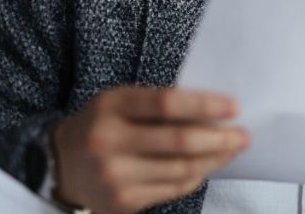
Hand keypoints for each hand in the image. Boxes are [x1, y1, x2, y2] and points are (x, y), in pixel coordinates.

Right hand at [50, 86, 249, 213]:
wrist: (61, 165)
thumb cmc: (104, 125)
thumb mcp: (120, 102)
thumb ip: (159, 103)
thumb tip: (216, 111)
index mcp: (110, 106)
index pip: (167, 104)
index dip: (205, 106)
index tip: (235, 107)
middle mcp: (108, 141)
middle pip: (179, 142)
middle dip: (220, 139)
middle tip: (244, 135)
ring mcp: (114, 176)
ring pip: (181, 169)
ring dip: (215, 159)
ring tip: (233, 149)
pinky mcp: (122, 202)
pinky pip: (173, 189)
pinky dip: (197, 176)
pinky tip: (209, 165)